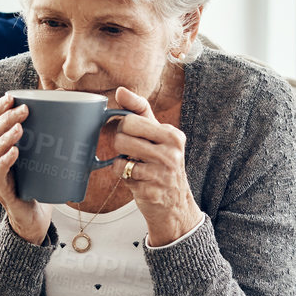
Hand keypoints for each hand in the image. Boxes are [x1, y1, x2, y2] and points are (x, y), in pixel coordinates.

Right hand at [0, 93, 51, 244]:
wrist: (35, 218)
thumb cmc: (40, 184)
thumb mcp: (47, 158)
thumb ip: (59, 138)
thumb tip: (88, 115)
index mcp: (3, 147)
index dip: (0, 109)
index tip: (11, 96)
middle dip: (6, 118)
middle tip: (24, 109)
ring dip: (5, 137)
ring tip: (20, 128)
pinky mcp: (3, 191)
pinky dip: (5, 161)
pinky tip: (15, 152)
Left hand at [111, 85, 202, 246]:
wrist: (175, 205)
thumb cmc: (162, 164)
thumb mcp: (157, 136)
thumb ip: (139, 111)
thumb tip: (120, 91)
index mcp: (172, 135)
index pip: (131, 119)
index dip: (124, 127)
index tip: (130, 133)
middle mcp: (171, 153)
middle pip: (121, 137)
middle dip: (120, 145)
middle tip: (132, 153)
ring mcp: (162, 174)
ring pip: (120, 159)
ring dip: (123, 165)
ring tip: (137, 168)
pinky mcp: (152, 191)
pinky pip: (122, 177)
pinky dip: (126, 179)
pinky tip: (139, 181)